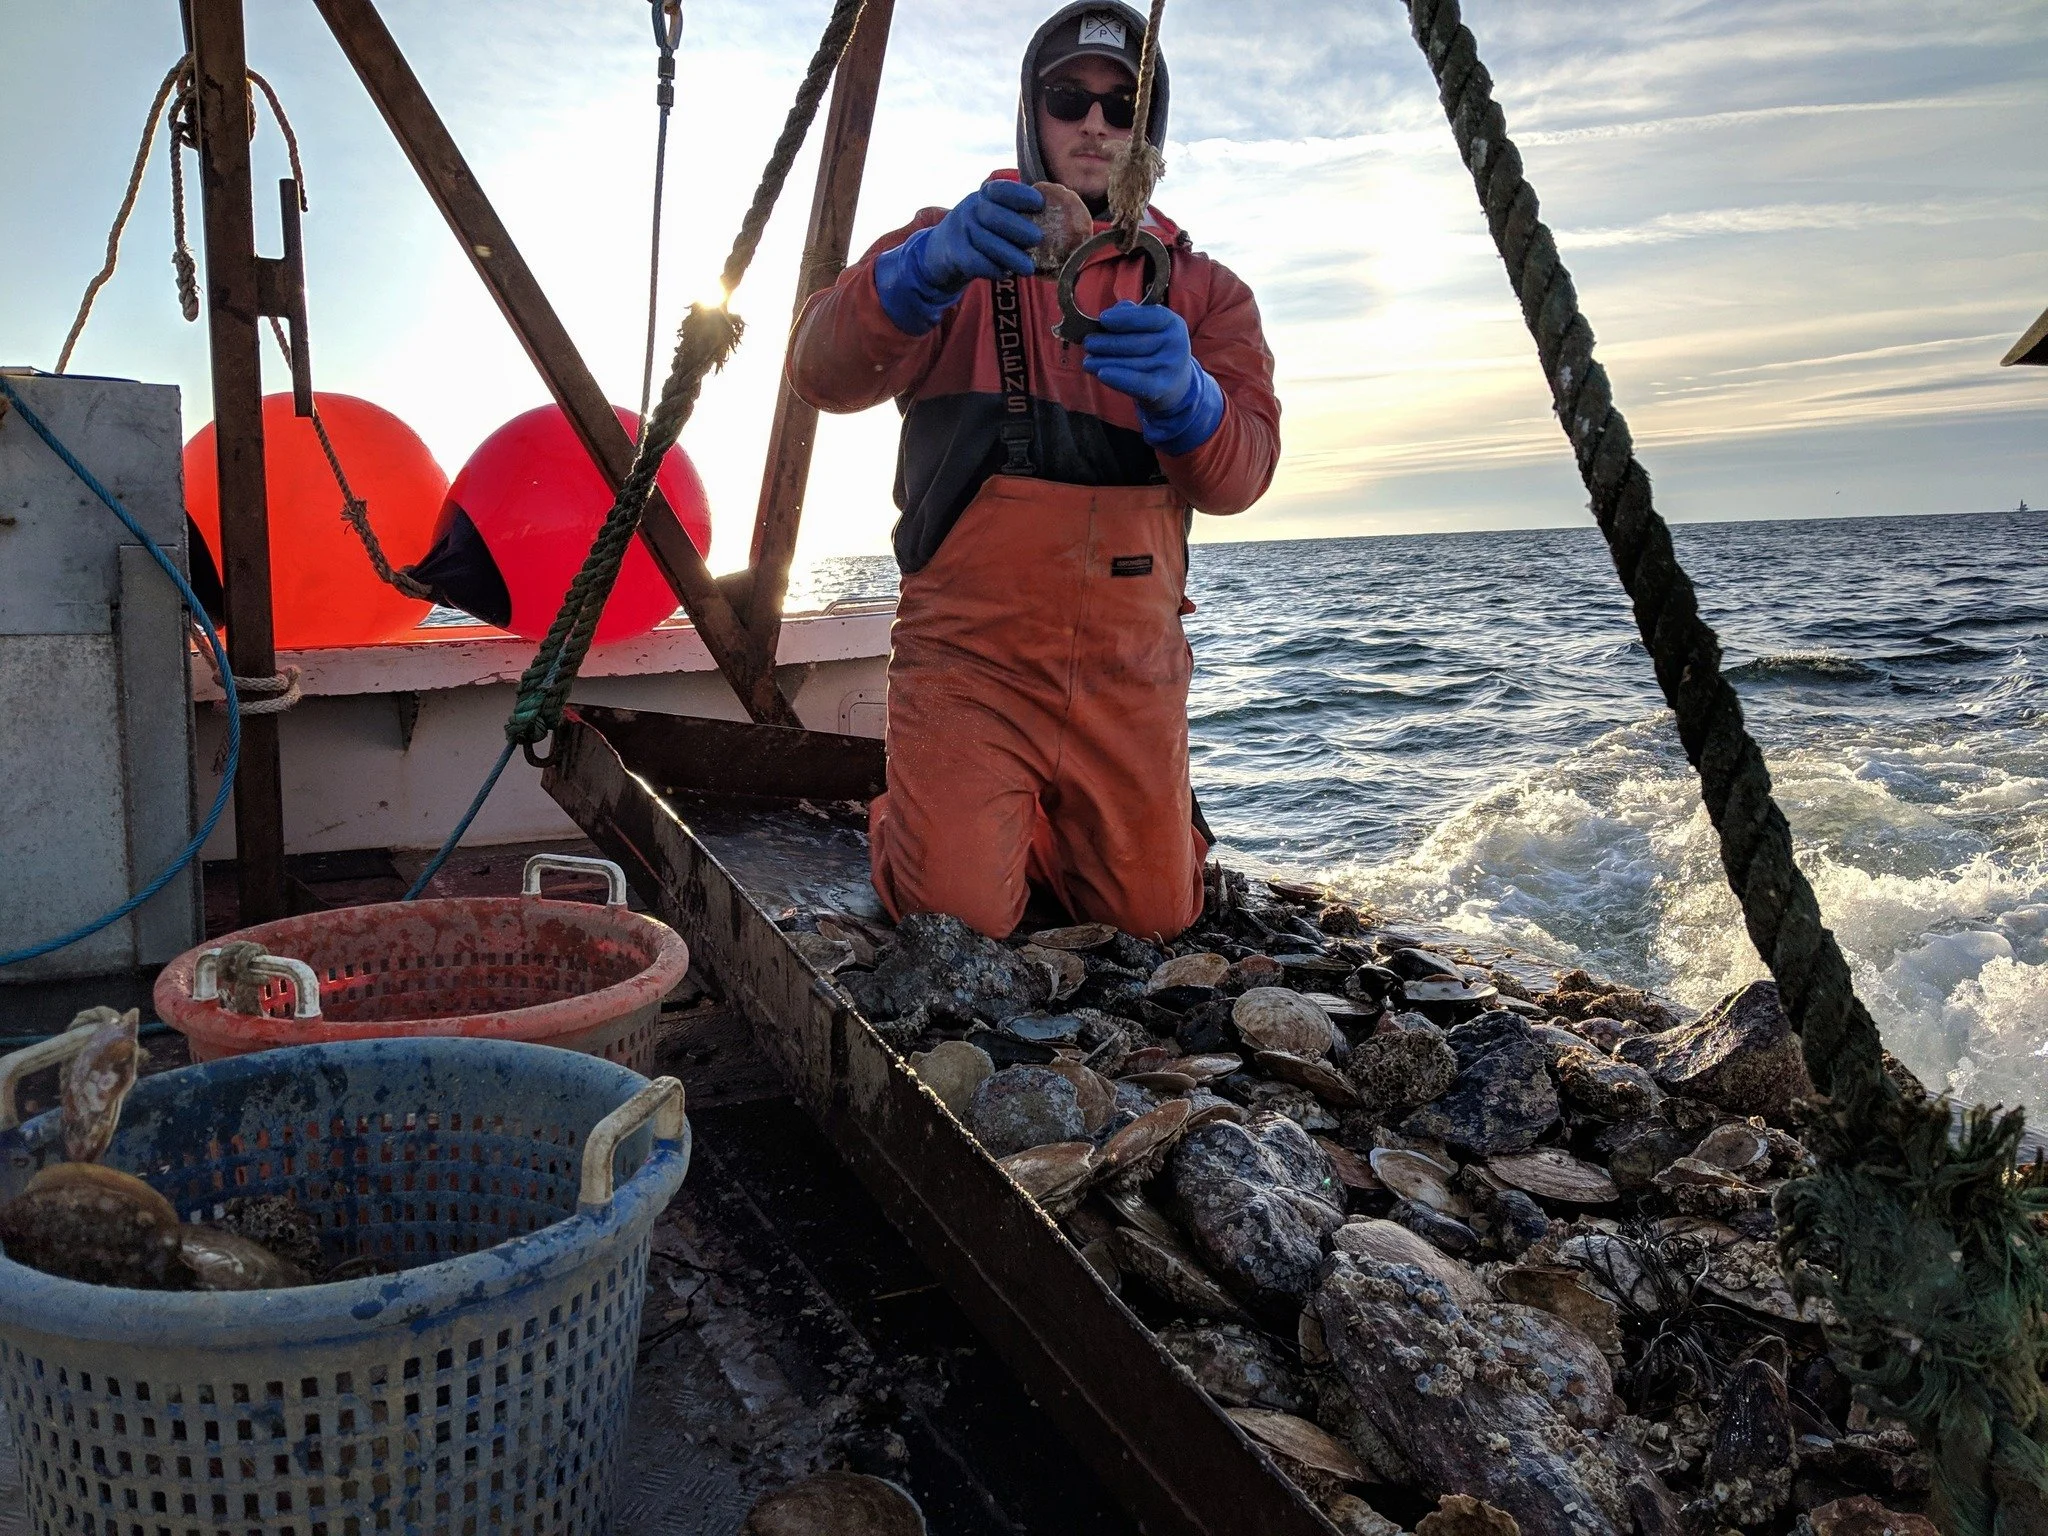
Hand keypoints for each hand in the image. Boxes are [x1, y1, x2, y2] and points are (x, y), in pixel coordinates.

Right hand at [921, 180, 1044, 292]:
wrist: (940, 252)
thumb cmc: (981, 232)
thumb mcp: (993, 215)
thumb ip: (1016, 215)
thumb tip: (1056, 224)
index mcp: (985, 195)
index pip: (1001, 190)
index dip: (1021, 195)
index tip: (1040, 203)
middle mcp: (970, 209)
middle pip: (993, 216)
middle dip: (1018, 227)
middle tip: (1038, 238)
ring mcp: (960, 231)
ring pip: (986, 242)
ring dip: (1010, 256)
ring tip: (1029, 268)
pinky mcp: (955, 254)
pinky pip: (976, 261)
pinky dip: (993, 268)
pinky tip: (1006, 273)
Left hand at [1083, 300, 1225, 454]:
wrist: (1174, 384)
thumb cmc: (1153, 349)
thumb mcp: (1148, 328)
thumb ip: (1131, 315)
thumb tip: (1112, 312)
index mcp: (1172, 323)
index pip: (1150, 317)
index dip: (1126, 318)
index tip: (1103, 319)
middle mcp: (1176, 344)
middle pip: (1137, 342)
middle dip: (1108, 343)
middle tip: (1088, 343)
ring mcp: (1171, 367)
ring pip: (1132, 363)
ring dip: (1105, 362)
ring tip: (1087, 362)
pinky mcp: (1163, 388)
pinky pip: (1137, 383)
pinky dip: (1118, 378)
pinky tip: (1101, 374)